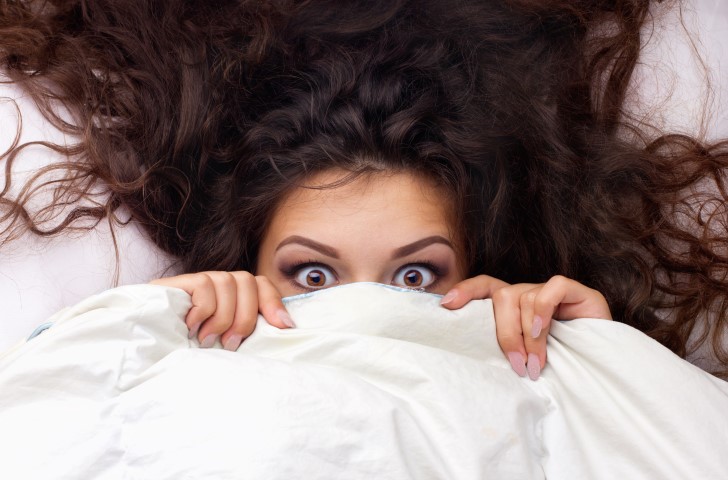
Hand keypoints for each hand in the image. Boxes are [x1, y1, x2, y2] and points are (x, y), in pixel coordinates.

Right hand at [150, 272, 293, 350]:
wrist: (137, 357)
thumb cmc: (183, 358)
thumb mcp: (222, 348)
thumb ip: (245, 334)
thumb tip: (285, 328)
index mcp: (228, 300)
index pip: (260, 284)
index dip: (274, 302)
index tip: (284, 328)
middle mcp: (213, 287)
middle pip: (248, 281)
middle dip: (246, 317)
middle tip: (231, 345)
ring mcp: (193, 283)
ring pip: (228, 281)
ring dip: (223, 316)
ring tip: (207, 340)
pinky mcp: (175, 285)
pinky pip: (205, 284)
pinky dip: (204, 309)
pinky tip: (191, 326)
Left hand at [440, 275, 611, 379]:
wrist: (605, 365)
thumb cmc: (561, 364)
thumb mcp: (527, 357)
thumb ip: (509, 348)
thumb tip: (478, 358)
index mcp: (514, 306)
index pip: (485, 286)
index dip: (466, 291)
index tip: (446, 305)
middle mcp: (529, 293)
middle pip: (502, 296)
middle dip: (506, 334)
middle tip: (518, 366)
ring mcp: (551, 290)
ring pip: (525, 298)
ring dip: (530, 335)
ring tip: (538, 364)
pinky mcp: (576, 291)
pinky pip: (550, 289)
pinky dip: (543, 310)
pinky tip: (544, 330)